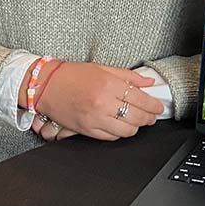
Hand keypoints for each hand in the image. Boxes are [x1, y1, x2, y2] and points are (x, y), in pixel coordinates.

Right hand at [35, 62, 162, 141]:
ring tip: (138, 120)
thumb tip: (148, 82)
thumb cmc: (72, 75)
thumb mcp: (103, 68)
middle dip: (149, 117)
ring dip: (136, 126)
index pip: (141, 99)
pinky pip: (111, 137)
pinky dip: (120, 133)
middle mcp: (103, 103)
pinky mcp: (87, 130)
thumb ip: (129, 76)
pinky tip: (121, 125)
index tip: (158, 106)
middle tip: (152, 115)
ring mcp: (95, 119)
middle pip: (137, 117)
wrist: (46, 86)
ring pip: (126, 131)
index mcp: (109, 85)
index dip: (154, 105)